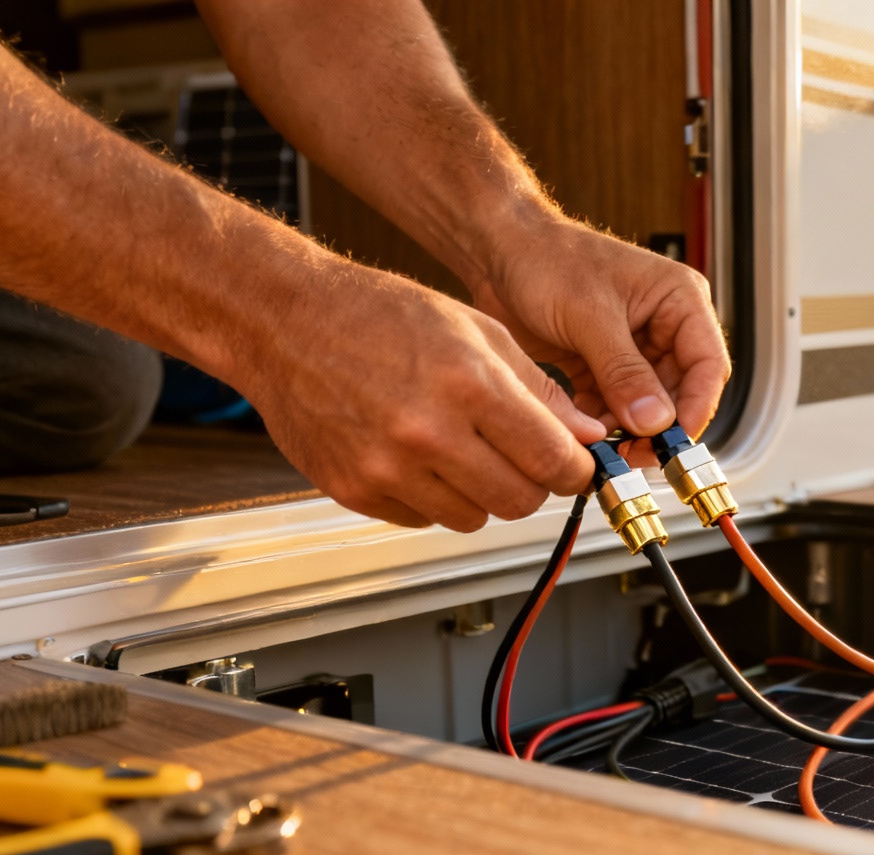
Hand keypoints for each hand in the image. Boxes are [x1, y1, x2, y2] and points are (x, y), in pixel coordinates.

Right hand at [243, 266, 605, 530]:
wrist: (284, 320)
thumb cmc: (380, 315)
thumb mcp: (478, 332)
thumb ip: (540, 391)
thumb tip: (589, 438)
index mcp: (469, 384)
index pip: (553, 461)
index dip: (575, 469)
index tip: (574, 466)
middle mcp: (428, 433)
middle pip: (520, 501)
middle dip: (532, 485)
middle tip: (521, 458)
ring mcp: (387, 469)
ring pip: (474, 518)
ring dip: (481, 493)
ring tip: (460, 448)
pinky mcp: (356, 491)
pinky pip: (424, 519)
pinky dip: (433, 497)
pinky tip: (417, 456)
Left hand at [471, 216, 730, 460]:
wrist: (499, 253)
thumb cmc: (546, 258)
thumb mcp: (590, 316)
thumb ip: (624, 371)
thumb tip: (655, 420)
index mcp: (678, 300)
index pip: (707, 364)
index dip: (697, 407)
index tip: (675, 440)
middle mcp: (663, 326)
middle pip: (681, 393)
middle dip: (658, 426)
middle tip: (634, 453)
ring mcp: (635, 349)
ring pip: (648, 407)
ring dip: (628, 430)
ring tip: (602, 443)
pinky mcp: (606, 366)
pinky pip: (616, 407)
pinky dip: (603, 423)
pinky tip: (583, 428)